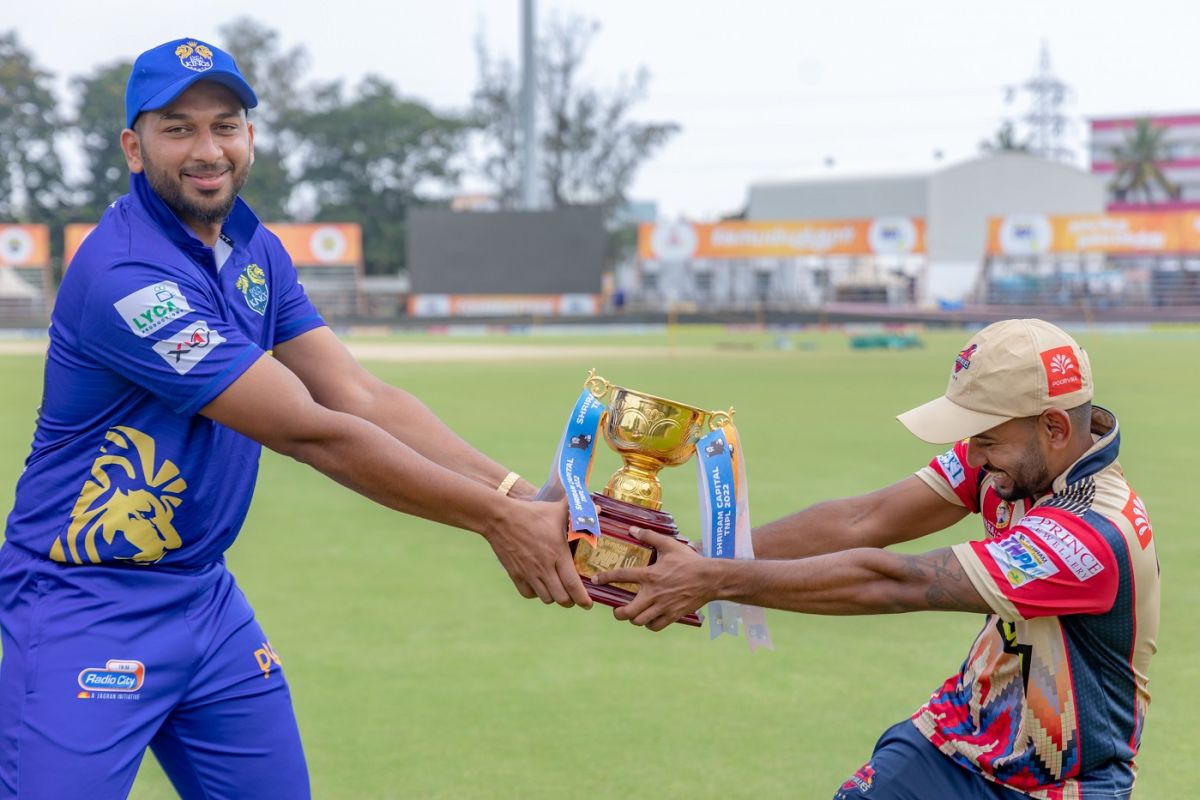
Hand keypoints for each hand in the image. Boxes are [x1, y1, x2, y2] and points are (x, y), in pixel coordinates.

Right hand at [485, 498, 591, 608]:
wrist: (500, 517)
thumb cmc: (532, 513)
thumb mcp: (556, 510)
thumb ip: (579, 511)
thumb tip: (599, 508)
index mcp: (557, 553)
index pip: (573, 584)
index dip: (583, 598)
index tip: (588, 604)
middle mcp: (544, 567)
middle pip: (561, 598)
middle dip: (571, 601)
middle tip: (575, 597)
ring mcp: (528, 573)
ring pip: (546, 598)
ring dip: (554, 597)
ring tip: (558, 590)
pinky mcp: (515, 574)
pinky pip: (528, 594)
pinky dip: (536, 594)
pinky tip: (540, 586)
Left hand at [593, 527, 712, 630]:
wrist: (710, 579)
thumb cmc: (689, 561)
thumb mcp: (669, 545)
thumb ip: (649, 536)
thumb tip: (632, 529)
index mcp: (650, 575)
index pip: (622, 575)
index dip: (606, 578)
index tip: (596, 580)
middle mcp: (653, 594)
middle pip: (628, 612)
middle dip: (618, 613)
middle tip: (617, 610)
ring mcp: (663, 607)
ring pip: (640, 621)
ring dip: (633, 619)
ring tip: (632, 615)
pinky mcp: (673, 615)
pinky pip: (655, 626)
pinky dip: (649, 624)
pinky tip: (649, 619)